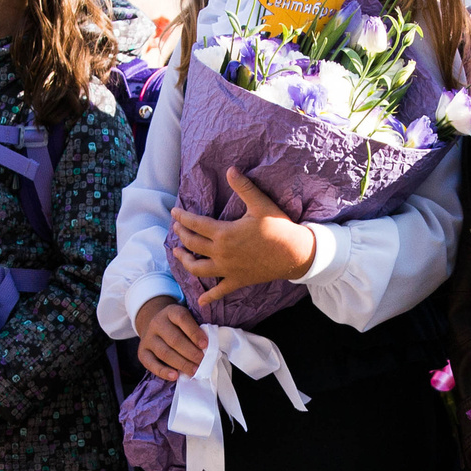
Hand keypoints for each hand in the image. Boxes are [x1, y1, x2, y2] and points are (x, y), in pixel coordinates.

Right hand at [133, 295, 206, 380]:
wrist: (153, 324)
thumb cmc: (177, 326)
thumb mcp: (186, 320)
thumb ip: (195, 330)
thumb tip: (206, 349)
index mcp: (170, 312)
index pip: (182, 319)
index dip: (194, 332)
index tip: (205, 345)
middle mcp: (157, 323)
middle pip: (174, 339)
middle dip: (191, 352)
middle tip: (202, 362)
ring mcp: (148, 338)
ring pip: (164, 352)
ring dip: (181, 363)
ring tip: (194, 371)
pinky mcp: (142, 352)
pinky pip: (150, 363)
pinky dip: (163, 371)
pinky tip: (175, 376)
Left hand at [172, 169, 313, 306]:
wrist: (296, 253)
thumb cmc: (279, 227)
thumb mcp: (260, 204)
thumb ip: (243, 187)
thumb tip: (230, 169)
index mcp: (224, 233)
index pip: (195, 224)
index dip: (182, 217)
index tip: (174, 212)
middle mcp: (221, 253)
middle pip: (192, 245)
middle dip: (181, 235)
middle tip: (176, 228)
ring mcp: (228, 269)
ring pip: (198, 269)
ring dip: (185, 261)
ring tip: (178, 254)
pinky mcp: (237, 280)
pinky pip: (220, 291)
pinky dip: (209, 297)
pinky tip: (200, 301)